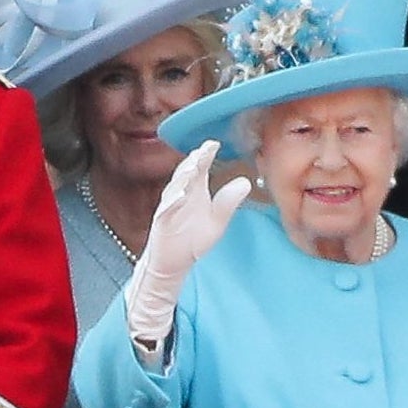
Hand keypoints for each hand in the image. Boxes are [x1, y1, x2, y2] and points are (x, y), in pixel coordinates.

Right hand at [125, 141, 250, 344]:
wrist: (175, 263)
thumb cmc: (193, 239)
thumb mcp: (218, 220)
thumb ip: (229, 202)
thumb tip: (246, 181)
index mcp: (195, 190)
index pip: (201, 168)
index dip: (206, 155)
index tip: (215, 143)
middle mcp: (181, 194)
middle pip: (187, 172)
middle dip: (194, 160)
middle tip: (204, 148)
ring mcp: (169, 207)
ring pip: (175, 187)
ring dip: (182, 176)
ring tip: (192, 165)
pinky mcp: (162, 222)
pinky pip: (166, 209)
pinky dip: (172, 201)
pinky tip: (180, 195)